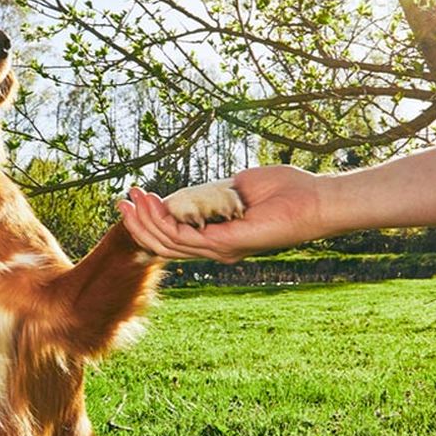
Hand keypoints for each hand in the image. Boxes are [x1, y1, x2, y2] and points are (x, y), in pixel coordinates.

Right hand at [117, 165, 331, 262]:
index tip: (134, 197)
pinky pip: (185, 237)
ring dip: (146, 221)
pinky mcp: (226, 245)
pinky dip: (165, 221)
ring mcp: (220, 249)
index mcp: (218, 236)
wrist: (313, 199)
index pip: (175, 236)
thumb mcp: (236, 187)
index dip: (150, 220)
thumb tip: (186, 192)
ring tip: (132, 198)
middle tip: (121, 201)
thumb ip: (210, 192)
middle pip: (165, 243)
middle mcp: (217, 248)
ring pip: (169, 243)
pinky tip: (155, 202)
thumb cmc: (284, 191)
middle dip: (139, 223)